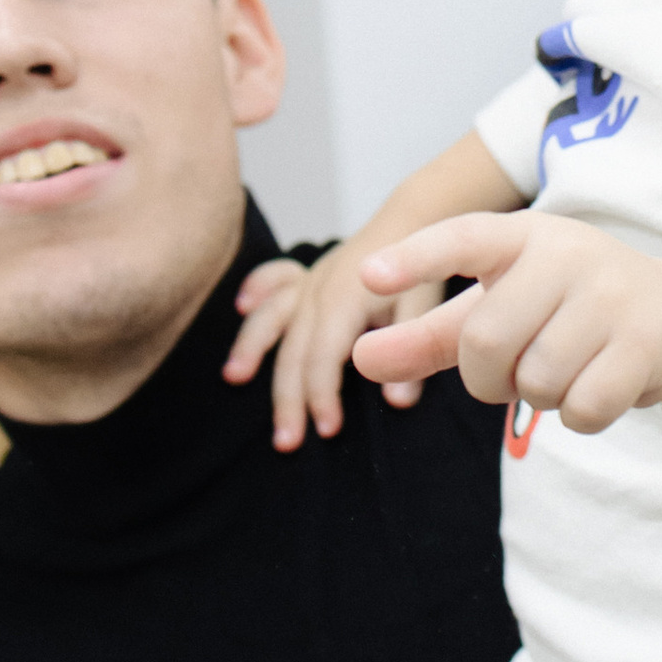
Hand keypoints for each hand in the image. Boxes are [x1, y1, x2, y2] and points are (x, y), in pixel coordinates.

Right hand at [223, 242, 448, 448]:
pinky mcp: (308, 274)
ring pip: (273, 317)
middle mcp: (319, 288)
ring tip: (235, 378)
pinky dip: (256, 290)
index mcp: (346, 298)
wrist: (419, 218)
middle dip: (288, 398)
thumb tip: (398, 402)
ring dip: (252, 348)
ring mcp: (310, 279)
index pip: (323, 356)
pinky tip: (242, 307)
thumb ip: (412, 347)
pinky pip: (275, 280)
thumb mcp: (426, 303)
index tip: (328, 430)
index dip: (322, 395)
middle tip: (287, 443)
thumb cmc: (426, 264)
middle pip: (294, 350)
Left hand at [354, 211, 661, 470]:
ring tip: (567, 368)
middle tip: (514, 369)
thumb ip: (427, 334)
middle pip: (486, 341)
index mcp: (523, 236)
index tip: (368, 275)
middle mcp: (569, 253)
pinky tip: (599, 384)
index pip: (463, 239)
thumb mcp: (497, 308)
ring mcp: (613, 295)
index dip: (415, 259)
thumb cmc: (563, 309)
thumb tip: (358, 357)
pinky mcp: (648, 342)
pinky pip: (583, 408)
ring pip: (536, 380)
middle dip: (487, 376)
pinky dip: (580, 415)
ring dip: (540, 396)